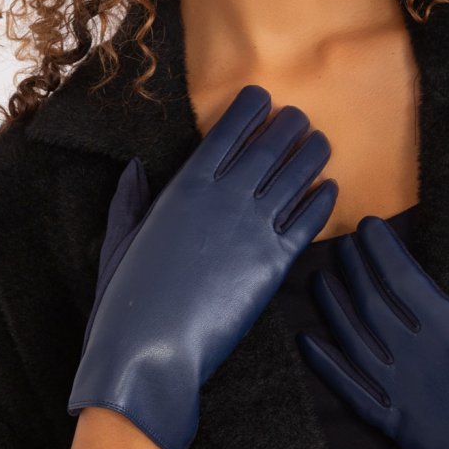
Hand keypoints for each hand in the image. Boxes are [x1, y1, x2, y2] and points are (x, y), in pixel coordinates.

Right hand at [69, 84, 337, 448]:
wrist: (149, 351)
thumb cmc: (126, 301)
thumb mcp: (120, 241)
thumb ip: (130, 202)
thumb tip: (133, 170)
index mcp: (185, 187)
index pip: (226, 132)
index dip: (249, 109)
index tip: (262, 97)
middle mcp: (224, 198)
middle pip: (268, 146)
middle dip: (287, 125)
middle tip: (300, 117)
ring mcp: (253, 229)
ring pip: (295, 176)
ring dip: (311, 154)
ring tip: (320, 143)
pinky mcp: (274, 263)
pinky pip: (308, 221)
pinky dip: (322, 201)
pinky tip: (328, 190)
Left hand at [296, 218, 448, 448]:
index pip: (403, 276)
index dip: (379, 249)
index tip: (367, 227)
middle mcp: (422, 358)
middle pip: (372, 302)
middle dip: (353, 268)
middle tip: (342, 244)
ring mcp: (406, 397)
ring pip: (354, 341)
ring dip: (333, 306)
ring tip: (320, 279)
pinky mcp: (400, 431)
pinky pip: (351, 393)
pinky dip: (326, 367)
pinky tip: (307, 342)